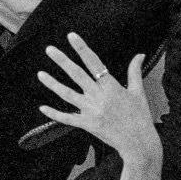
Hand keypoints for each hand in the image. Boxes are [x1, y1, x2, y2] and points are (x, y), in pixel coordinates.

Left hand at [35, 33, 160, 167]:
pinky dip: (54, 113)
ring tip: (40, 74)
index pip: (94, 62)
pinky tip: (42, 107)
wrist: (139, 143)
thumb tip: (140, 54)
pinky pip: (67, 118)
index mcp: (112, 87)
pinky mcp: (87, 124)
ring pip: (67, 95)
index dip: (82, 48)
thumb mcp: (139, 92)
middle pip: (77, 75)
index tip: (71, 36)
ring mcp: (91, 111)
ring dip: (52, 84)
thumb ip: (135, 71)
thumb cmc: (140, 116)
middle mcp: (99, 97)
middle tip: (49, 49)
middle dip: (62, 61)